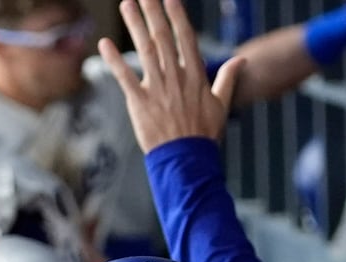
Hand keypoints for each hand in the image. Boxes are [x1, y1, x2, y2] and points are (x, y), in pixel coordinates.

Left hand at [99, 0, 245, 152]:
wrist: (187, 161)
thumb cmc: (204, 134)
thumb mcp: (221, 105)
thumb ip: (228, 79)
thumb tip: (241, 60)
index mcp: (195, 76)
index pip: (185, 38)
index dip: (177, 16)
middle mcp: (176, 78)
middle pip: (163, 38)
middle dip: (153, 13)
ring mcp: (157, 90)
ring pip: (145, 51)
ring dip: (134, 26)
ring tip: (126, 4)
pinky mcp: (140, 103)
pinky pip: (125, 78)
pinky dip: (114, 61)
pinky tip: (104, 44)